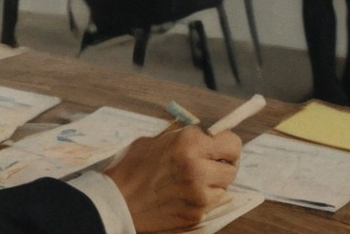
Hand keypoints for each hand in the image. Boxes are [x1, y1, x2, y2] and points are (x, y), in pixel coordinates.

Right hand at [104, 126, 241, 231]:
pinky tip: (185, 195)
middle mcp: (198, 167)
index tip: (220, 148)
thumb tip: (207, 136)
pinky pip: (212, 204)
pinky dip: (204, 199)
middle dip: (222, 165)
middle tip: (208, 165)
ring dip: (214, 184)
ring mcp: (199, 194)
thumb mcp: (156, 140)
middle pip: (232, 167)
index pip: (232, 143)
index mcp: (189, 142)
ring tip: (193, 182)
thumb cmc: (133, 168)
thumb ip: (185, 138)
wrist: (117, 202)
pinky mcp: (196, 214)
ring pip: (224, 187)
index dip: (227, 145)